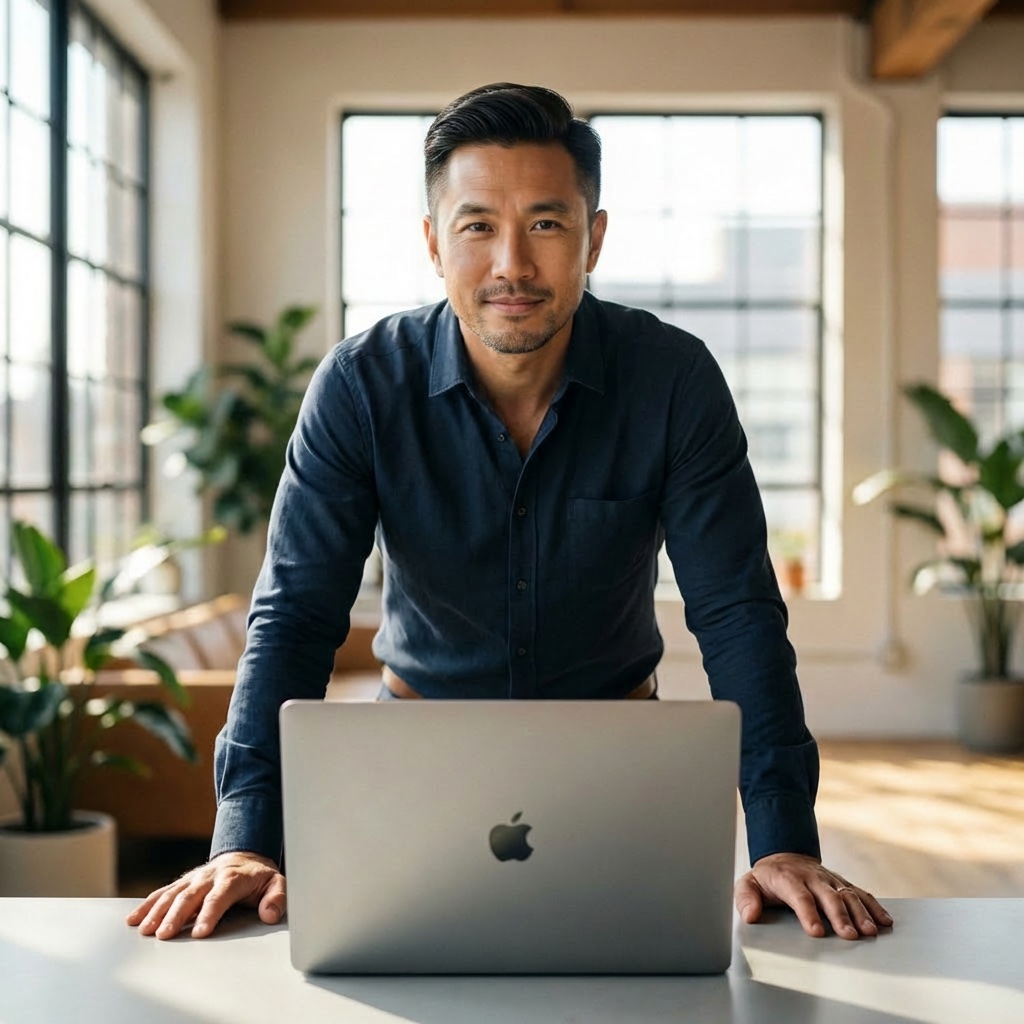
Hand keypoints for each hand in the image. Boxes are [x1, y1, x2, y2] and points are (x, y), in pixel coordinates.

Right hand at [125, 850, 285, 939]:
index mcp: (232, 878)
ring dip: (157, 912)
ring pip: (172, 894)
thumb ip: (277, 898)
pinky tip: (134, 919)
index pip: (219, 897)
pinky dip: (147, 905)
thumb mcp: (277, 883)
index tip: (201, 933)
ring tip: (146, 931)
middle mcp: (209, 877)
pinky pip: (162, 892)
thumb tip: (270, 914)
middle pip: (190, 896)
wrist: (244, 856)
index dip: (209, 914)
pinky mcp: (182, 883)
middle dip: (176, 916)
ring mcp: (193, 879)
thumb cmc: (258, 876)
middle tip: (165, 936)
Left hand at [734, 852, 892, 939]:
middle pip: (828, 896)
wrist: (784, 856)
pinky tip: (885, 921)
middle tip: (850, 935)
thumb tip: (750, 915)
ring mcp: (829, 879)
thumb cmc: (767, 878)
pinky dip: (874, 906)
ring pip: (848, 894)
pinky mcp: (841, 883)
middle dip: (840, 916)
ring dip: (861, 913)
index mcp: (788, 879)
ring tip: (870, 931)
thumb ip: (746, 899)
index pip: (800, 896)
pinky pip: (860, 893)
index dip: (808, 914)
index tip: (817, 932)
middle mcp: (812, 878)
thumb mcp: (748, 884)